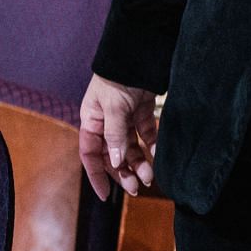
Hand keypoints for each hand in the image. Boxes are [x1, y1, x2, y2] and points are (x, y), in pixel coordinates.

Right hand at [79, 74, 158, 198]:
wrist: (138, 55)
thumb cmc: (118, 79)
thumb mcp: (113, 108)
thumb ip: (115, 135)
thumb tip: (116, 162)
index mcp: (91, 122)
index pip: (90, 155)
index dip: (97, 175)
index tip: (106, 195)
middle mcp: (106, 123)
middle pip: (112, 155)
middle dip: (123, 173)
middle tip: (136, 188)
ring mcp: (124, 119)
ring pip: (130, 148)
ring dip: (139, 163)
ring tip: (151, 176)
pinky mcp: (142, 112)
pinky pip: (146, 135)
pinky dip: (152, 146)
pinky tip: (159, 156)